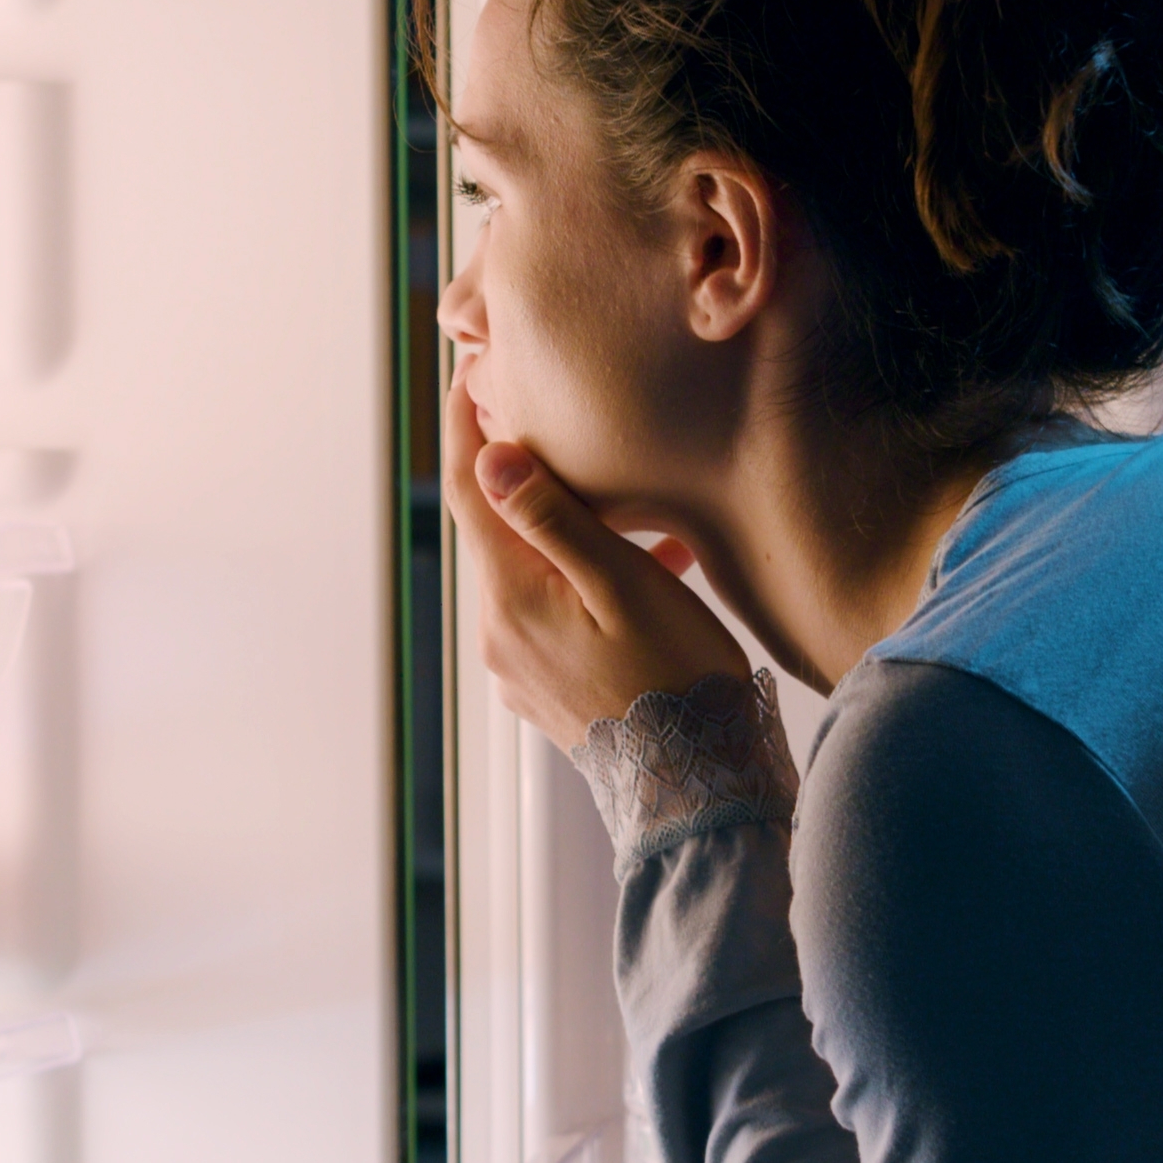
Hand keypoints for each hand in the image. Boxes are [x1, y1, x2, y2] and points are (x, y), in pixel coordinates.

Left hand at [443, 374, 749, 750]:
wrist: (696, 788)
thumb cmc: (676, 678)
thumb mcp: (624, 585)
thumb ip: (556, 522)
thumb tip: (493, 460)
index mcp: (510, 600)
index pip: (469, 492)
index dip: (466, 428)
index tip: (466, 374)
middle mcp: (498, 636)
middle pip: (495, 531)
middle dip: (520, 476)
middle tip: (549, 416)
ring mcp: (517, 669)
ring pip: (528, 572)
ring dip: (565, 532)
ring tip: (627, 507)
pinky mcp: (543, 690)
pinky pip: (548, 614)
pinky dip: (579, 579)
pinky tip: (640, 573)